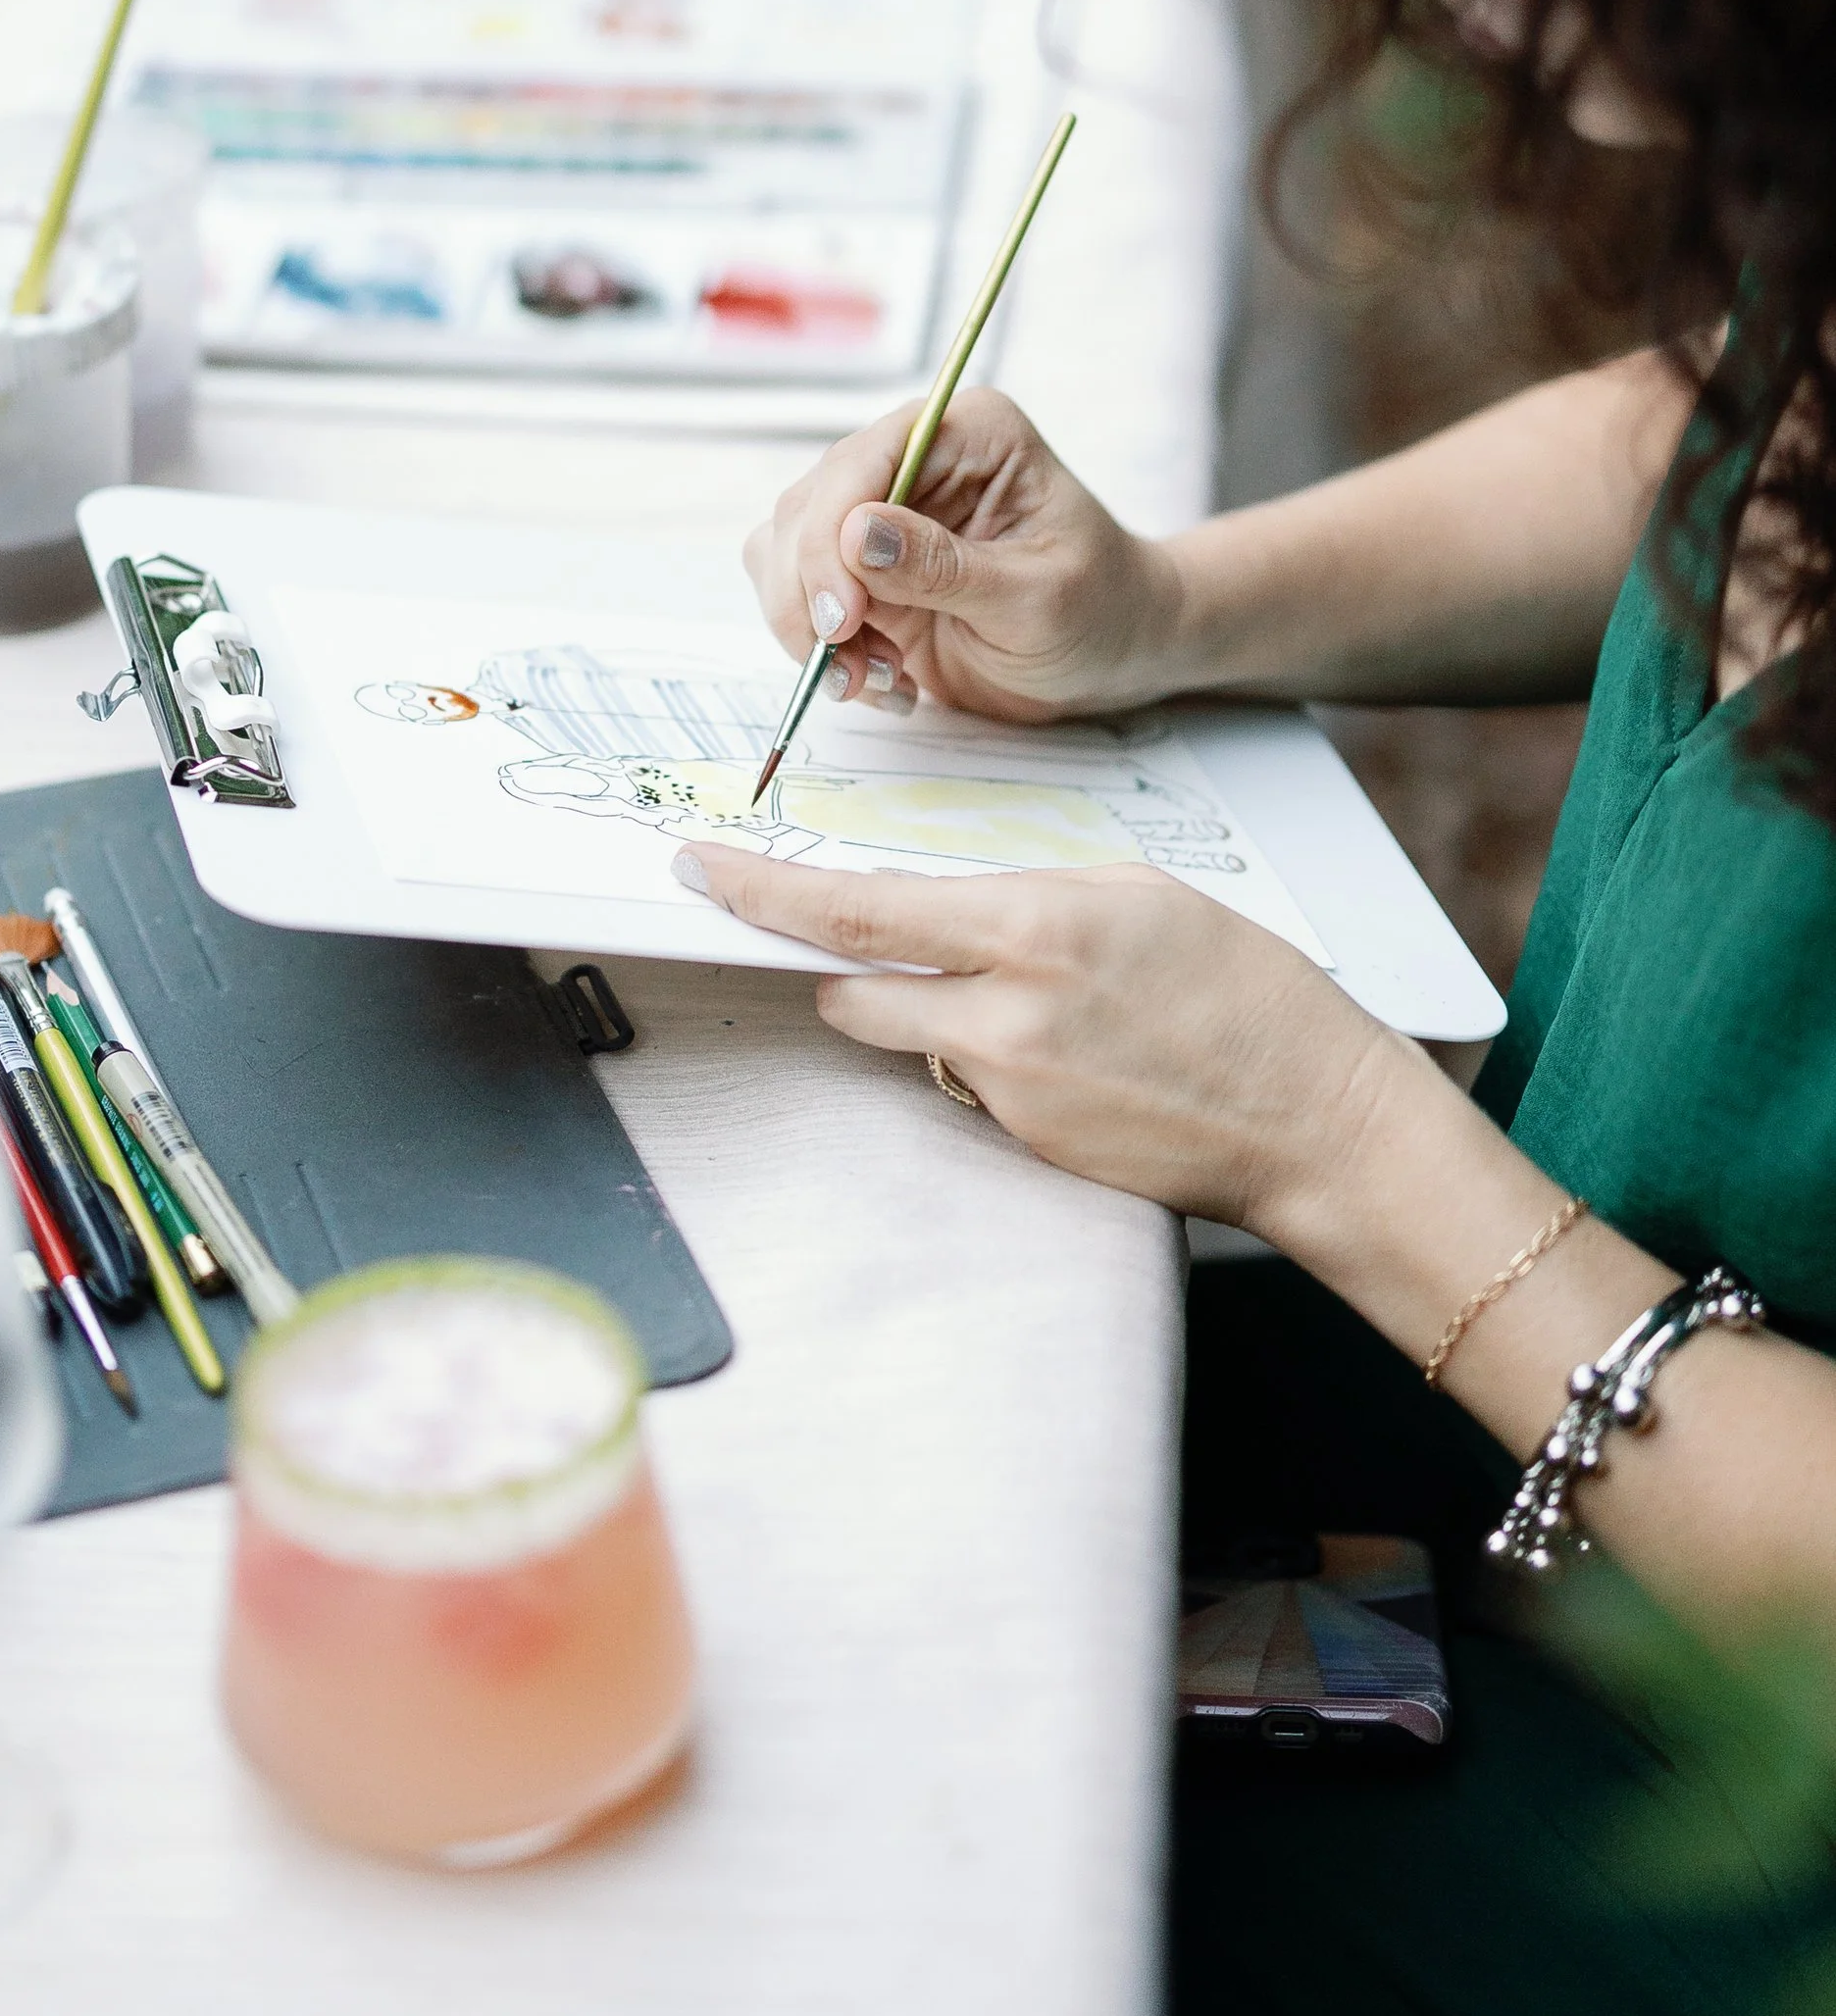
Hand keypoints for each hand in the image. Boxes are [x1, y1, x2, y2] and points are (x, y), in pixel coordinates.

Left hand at [675, 839, 1402, 1237]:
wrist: (1314, 1118)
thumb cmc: (1243, 989)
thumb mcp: (1133, 895)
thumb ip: (1022, 895)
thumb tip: (941, 909)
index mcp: (1032, 928)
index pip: (856, 912)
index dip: (763, 895)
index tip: (702, 872)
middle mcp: (1005, 1014)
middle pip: (849, 992)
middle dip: (836, 965)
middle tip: (846, 938)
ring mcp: (1010, 1090)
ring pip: (907, 1040)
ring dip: (926, 1013)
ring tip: (1027, 998)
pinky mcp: (1024, 1144)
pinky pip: (966, 1083)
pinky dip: (989, 1057)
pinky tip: (1072, 1051)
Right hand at [742, 388, 1187, 725]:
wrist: (1115, 653)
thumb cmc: (1102, 610)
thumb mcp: (1037, 597)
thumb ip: (946, 568)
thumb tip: (854, 535)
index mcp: (967, 431)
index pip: (862, 463)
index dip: (831, 539)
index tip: (842, 620)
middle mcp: (914, 459)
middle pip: (808, 507)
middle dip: (811, 595)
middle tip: (850, 669)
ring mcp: (882, 513)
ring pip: (786, 552)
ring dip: (810, 627)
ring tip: (876, 681)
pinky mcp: (862, 570)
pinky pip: (800, 596)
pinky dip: (821, 649)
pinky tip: (881, 680)